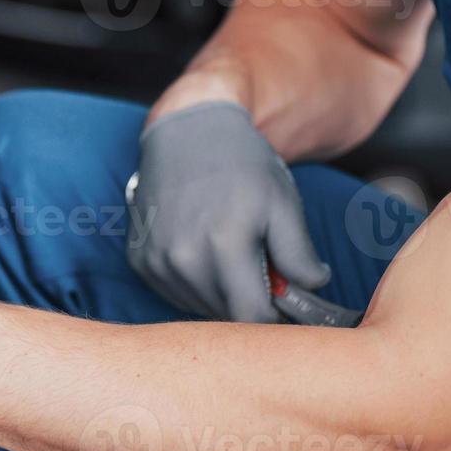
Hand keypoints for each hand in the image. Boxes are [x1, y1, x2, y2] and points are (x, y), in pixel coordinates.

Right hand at [126, 102, 329, 322]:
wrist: (187, 131)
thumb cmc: (241, 164)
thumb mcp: (283, 202)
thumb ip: (299, 255)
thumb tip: (311, 288)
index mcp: (223, 245)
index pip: (253, 318)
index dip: (275, 316)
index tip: (285, 301)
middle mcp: (182, 258)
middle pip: (226, 316)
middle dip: (249, 302)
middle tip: (260, 270)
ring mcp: (155, 260)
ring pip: (199, 308)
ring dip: (221, 295)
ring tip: (230, 255)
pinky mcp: (139, 259)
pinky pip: (174, 293)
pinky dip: (194, 284)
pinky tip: (203, 251)